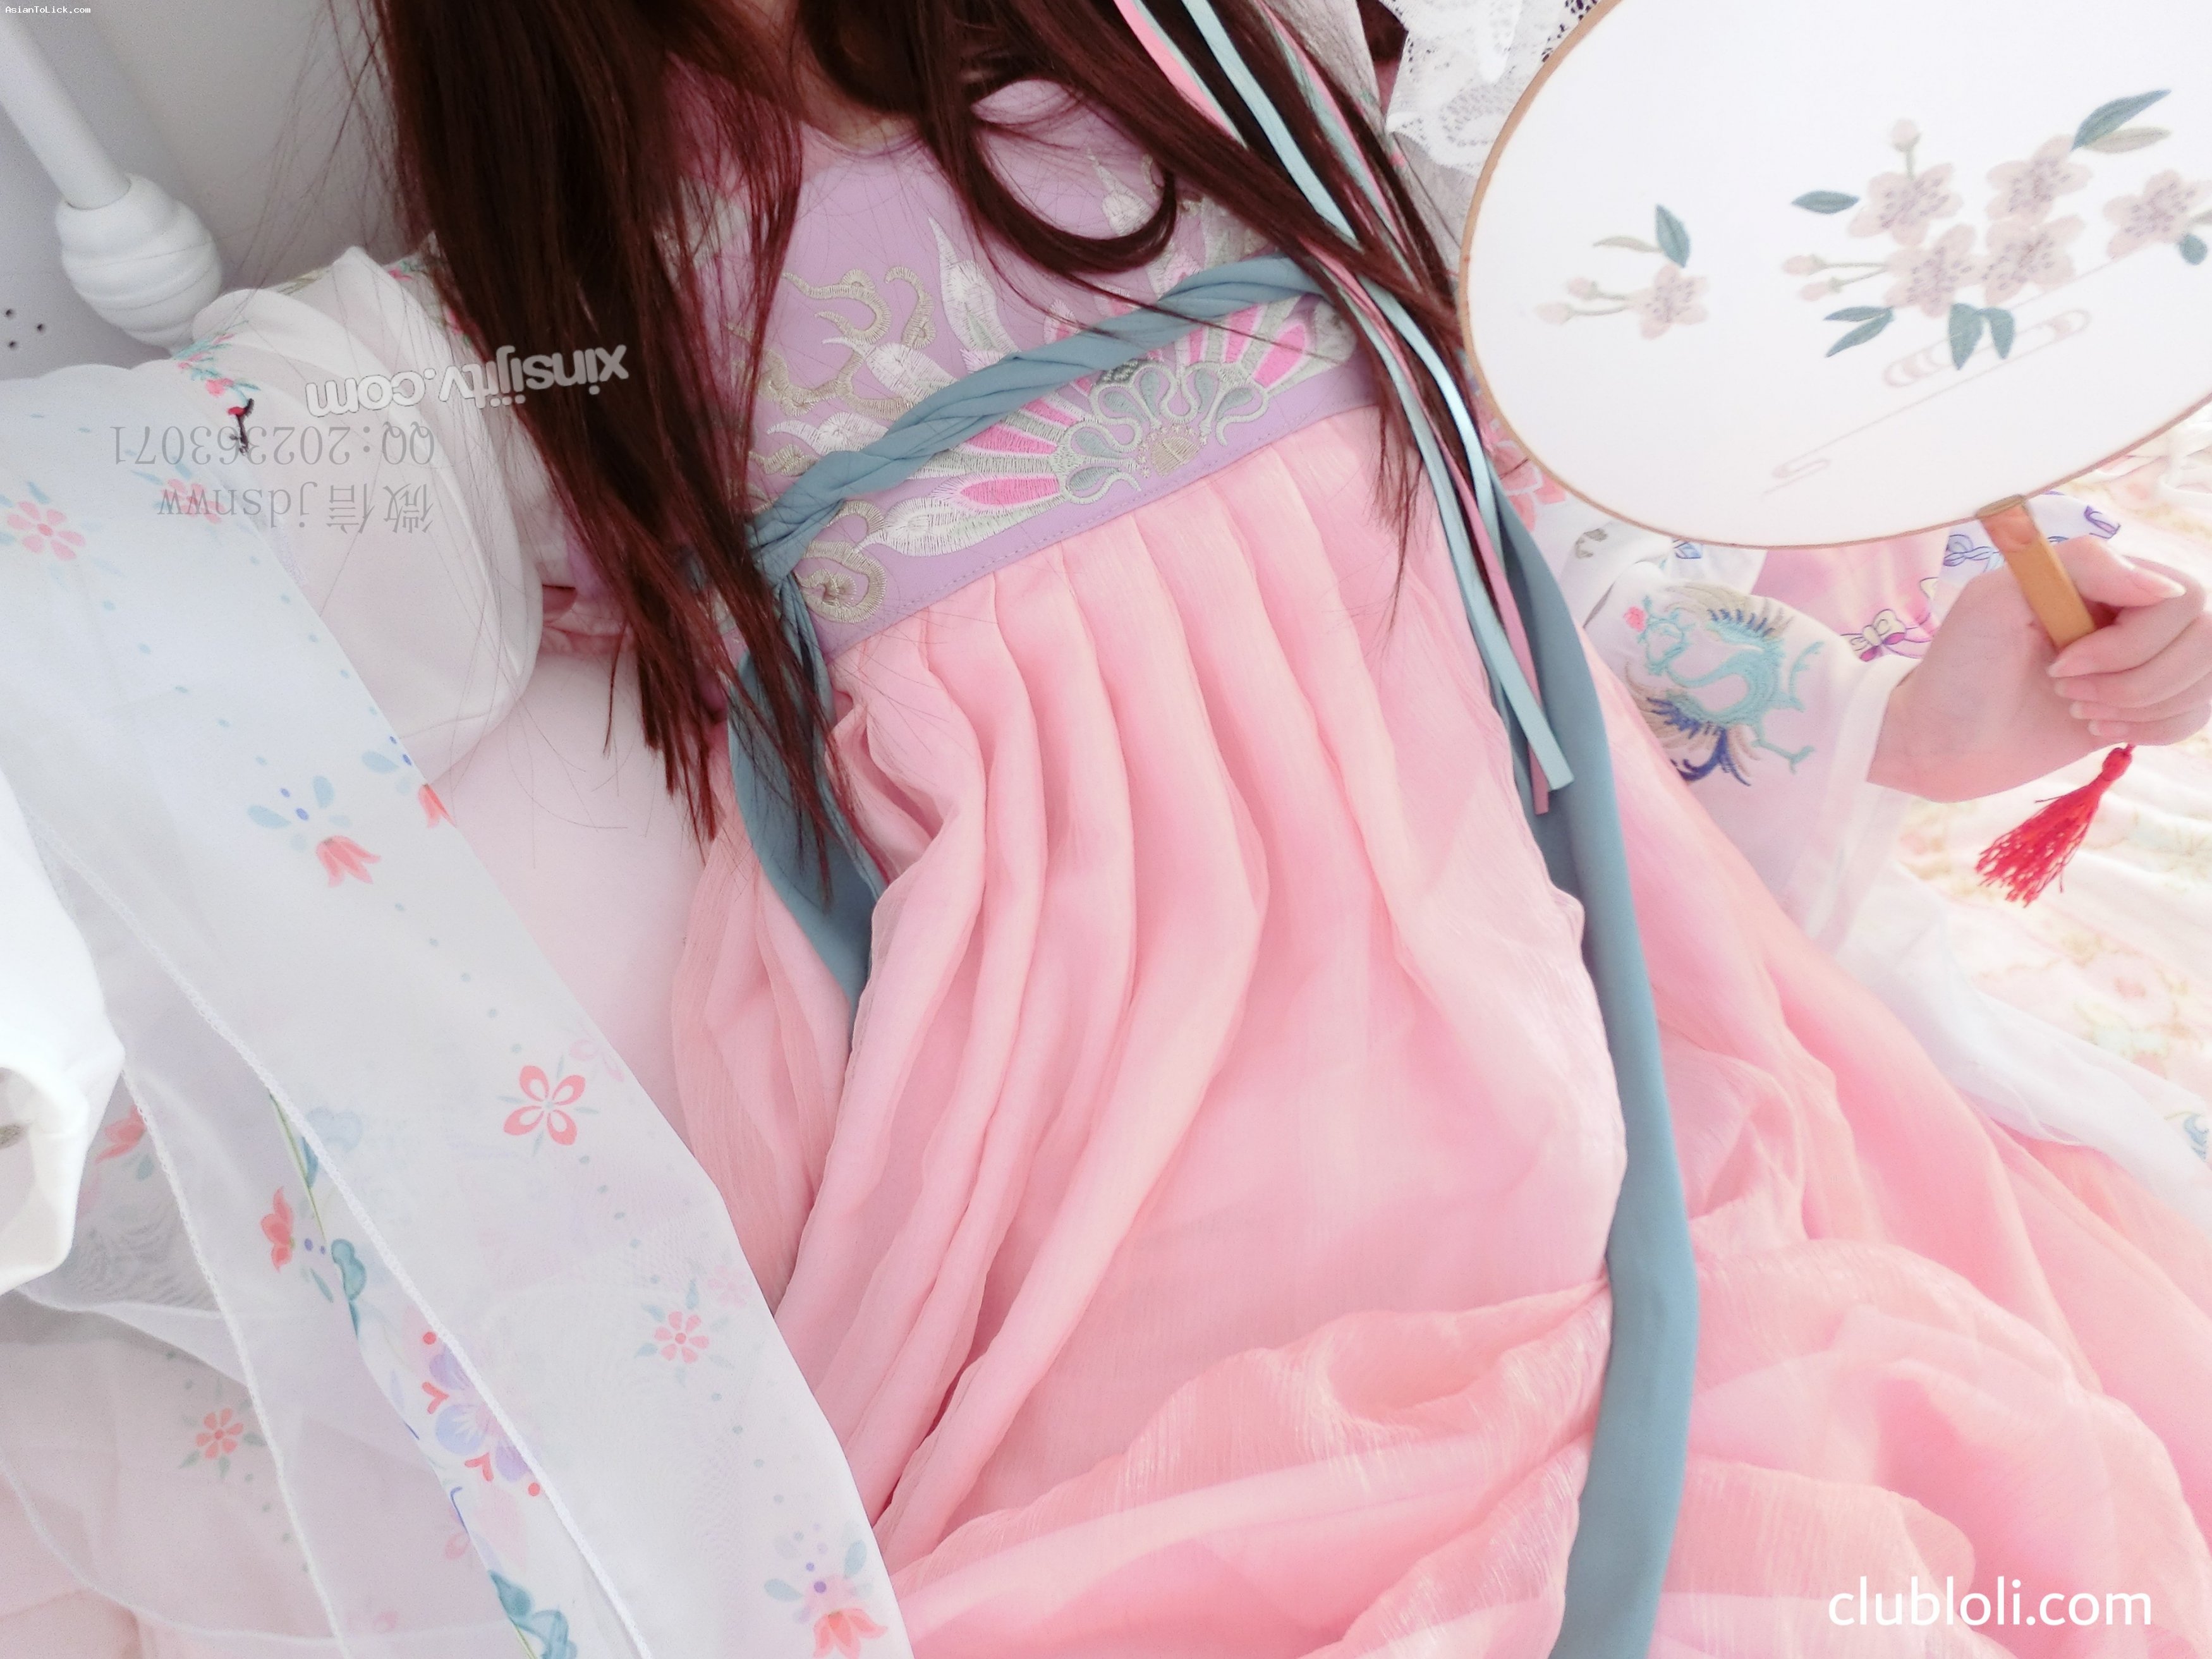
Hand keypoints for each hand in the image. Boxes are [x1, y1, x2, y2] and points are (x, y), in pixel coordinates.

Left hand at [1869, 534, 2211, 800]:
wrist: (1939, 741)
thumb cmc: (1958, 667)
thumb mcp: (1995, 599)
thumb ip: (2081, 565)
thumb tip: (2166, 587)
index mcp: (2106, 576)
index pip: (2184, 598)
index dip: (2131, 644)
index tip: (2063, 664)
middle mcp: (2136, 611)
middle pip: (2207, 639)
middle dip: (2137, 681)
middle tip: (2067, 693)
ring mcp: (2147, 659)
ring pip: (2207, 678)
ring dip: (2143, 706)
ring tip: (2079, 709)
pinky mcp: (2146, 705)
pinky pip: (2196, 713)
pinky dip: (2153, 730)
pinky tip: (2099, 729)